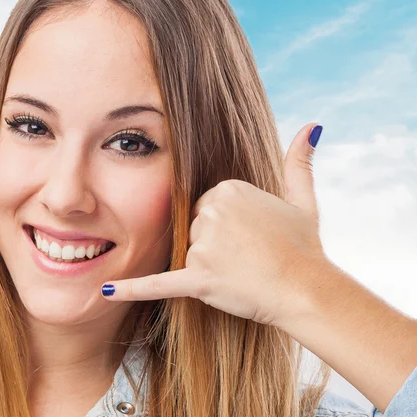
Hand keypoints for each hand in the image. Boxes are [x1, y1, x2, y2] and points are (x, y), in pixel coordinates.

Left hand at [101, 122, 330, 328]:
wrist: (306, 290)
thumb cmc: (304, 247)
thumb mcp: (303, 200)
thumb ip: (299, 161)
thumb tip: (311, 125)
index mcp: (228, 188)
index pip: (206, 205)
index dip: (224, 226)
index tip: (247, 238)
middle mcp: (211, 211)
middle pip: (194, 227)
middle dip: (213, 244)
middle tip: (244, 258)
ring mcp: (204, 245)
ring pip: (188, 253)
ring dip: (207, 266)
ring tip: (240, 273)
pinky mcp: (198, 278)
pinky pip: (158, 283)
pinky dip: (131, 288)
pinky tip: (105, 291)